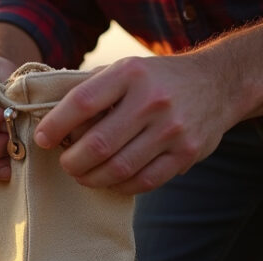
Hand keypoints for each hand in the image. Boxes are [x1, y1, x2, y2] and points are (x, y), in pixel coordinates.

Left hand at [33, 55, 239, 194]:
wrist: (218, 83)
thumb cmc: (157, 80)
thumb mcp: (126, 70)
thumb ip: (92, 90)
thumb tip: (50, 120)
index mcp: (130, 75)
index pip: (81, 103)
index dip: (56, 126)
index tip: (43, 139)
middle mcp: (152, 101)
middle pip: (98, 144)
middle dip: (72, 162)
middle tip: (66, 163)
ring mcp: (172, 129)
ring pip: (119, 169)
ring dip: (92, 178)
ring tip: (84, 175)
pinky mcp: (186, 153)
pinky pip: (143, 182)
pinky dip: (120, 187)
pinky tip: (110, 181)